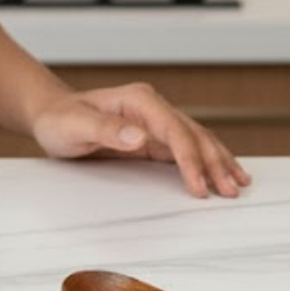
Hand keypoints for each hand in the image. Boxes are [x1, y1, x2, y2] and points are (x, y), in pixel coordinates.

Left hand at [30, 81, 251, 198]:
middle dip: (213, 162)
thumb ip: (105, 129)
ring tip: (237, 182)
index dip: (189, 158)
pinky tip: (221, 172)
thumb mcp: (75, 125)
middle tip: (230, 190)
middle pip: (192, 134)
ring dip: (217, 161)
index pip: (173, 129)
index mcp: (138, 100)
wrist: (52, 115)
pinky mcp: (153, 137)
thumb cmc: (60, 119)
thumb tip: (138, 136)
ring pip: (196, 139)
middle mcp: (151, 107)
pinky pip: (185, 148)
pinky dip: (205, 161)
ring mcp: (154, 122)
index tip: (199, 185)